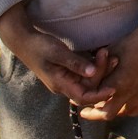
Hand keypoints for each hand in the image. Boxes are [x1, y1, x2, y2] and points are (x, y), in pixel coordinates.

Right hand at [0, 7, 114, 107]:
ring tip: (108, 53)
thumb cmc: (39, 46)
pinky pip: (84, 73)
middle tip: (112, 56)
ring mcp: (65, 79)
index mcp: (60, 84)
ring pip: (87, 81)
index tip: (113, 88)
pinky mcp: (67, 71)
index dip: (99, 95)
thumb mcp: (57, 52)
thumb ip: (74, 63)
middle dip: (102, 74)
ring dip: (100, 69)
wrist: (24, 41)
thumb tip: (92, 72)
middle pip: (88, 88)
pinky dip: (93, 65)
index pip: (83, 97)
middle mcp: (64, 85)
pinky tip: (100, 54)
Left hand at [78, 4, 137, 121]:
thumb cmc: (131, 44)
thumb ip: (98, 70)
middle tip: (87, 112)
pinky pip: (136, 110)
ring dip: (113, 110)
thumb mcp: (109, 54)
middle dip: (96, 114)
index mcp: (117, 83)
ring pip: (122, 114)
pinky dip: (128, 109)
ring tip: (105, 105)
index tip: (80, 108)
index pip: (97, 101)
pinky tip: (124, 103)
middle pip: (107, 114)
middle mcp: (129, 93)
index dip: (87, 105)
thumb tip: (85, 79)